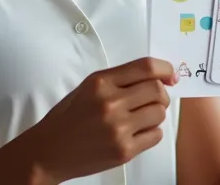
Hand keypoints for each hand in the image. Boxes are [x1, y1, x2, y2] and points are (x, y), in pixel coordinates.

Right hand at [24, 57, 177, 182]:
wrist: (49, 151)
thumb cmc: (68, 118)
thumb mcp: (88, 88)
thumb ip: (120, 80)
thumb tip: (159, 77)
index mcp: (101, 82)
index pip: (146, 67)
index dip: (165, 69)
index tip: (170, 75)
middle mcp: (110, 103)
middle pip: (157, 90)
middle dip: (161, 94)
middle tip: (153, 100)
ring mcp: (118, 128)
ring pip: (159, 113)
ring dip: (155, 114)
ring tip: (139, 118)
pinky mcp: (124, 150)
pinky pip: (156, 135)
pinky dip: (151, 132)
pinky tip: (135, 132)